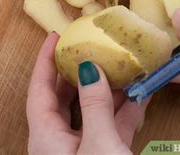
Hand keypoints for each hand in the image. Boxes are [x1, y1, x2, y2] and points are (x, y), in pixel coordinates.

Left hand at [26, 32, 148, 154]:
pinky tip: (141, 93)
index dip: (45, 61)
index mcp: (46, 138)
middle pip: (63, 98)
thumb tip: (90, 68)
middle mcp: (59, 143)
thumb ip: (95, 106)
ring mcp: (82, 150)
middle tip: (88, 47)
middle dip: (77, 71)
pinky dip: (125, 110)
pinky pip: (110, 127)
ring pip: (90, 111)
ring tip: (120, 65)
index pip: (39, 91)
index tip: (55, 36)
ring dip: (107, 90)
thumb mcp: (100, 144)